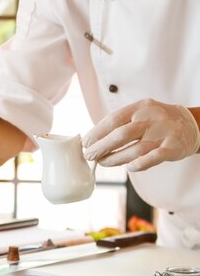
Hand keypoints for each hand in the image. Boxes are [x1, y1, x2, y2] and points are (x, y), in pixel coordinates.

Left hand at [83, 99, 199, 170]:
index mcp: (140, 107)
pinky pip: (154, 157)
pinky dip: (140, 164)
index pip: (113, 119)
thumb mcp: (139, 114)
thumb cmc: (156, 122)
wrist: (191, 124)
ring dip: (115, 159)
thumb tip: (92, 140)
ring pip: (135, 149)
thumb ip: (120, 124)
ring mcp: (164, 132)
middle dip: (101, 147)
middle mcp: (152, 118)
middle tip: (90, 156)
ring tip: (103, 163)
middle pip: (121, 135)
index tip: (85, 143)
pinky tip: (130, 167)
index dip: (96, 133)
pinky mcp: (174, 147)